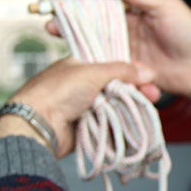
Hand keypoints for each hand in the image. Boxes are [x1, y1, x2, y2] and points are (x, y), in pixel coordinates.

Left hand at [0, 58, 153, 157]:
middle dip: (137, 90)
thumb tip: (147, 71)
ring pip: (117, 105)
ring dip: (132, 107)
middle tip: (153, 94)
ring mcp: (85, 106)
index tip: (150, 76)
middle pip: (118, 86)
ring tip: (148, 109)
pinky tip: (137, 122)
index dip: (132, 69)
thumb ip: (122, 70)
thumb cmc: (57, 92)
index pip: (113, 64)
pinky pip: (111, 123)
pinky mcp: (87, 125)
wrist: (37, 126)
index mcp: (81, 65)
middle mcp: (83, 85)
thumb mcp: (92, 72)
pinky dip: (123, 123)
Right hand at [53, 0, 190, 136]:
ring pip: (95, 37)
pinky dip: (89, 56)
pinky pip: (104, 59)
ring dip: (74, 34)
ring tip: (55, 30)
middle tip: (52, 12)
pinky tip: (73, 53)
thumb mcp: (166, 7)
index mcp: (138, 5)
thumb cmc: (190, 34)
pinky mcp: (126, 64)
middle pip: (95, 16)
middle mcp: (129, 24)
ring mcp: (126, 44)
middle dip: (72, 13)